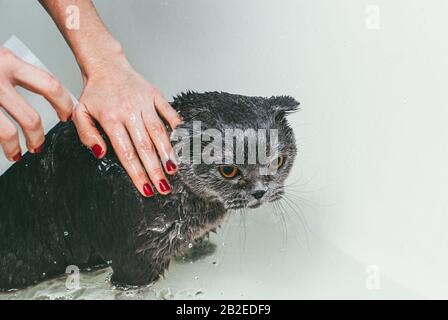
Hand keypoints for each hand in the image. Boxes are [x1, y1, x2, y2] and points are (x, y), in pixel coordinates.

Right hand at [0, 47, 72, 160]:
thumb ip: (18, 73)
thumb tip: (49, 95)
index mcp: (9, 63)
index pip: (50, 86)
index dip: (63, 105)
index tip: (66, 116)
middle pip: (30, 118)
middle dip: (38, 137)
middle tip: (38, 144)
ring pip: (6, 132)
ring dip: (15, 148)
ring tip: (17, 153)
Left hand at [72, 57, 181, 196]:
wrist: (106, 65)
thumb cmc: (95, 92)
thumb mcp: (80, 113)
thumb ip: (87, 135)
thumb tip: (100, 153)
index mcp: (111, 119)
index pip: (126, 153)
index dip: (137, 173)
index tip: (146, 189)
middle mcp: (129, 111)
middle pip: (144, 146)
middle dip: (155, 169)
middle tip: (164, 187)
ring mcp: (144, 103)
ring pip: (158, 132)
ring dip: (167, 152)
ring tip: (174, 170)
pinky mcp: (155, 95)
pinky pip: (169, 112)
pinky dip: (177, 126)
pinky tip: (183, 142)